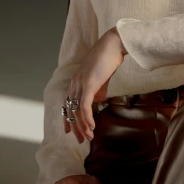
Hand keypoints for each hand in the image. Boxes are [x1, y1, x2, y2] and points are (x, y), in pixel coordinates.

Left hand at [65, 27, 126, 142]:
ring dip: (82, 126)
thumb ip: (98, 87)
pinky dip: (87, 118)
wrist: (115, 43)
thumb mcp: (102, 75)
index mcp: (77, 80)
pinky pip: (85, 106)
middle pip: (70, 110)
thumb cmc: (110, 57)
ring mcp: (80, 83)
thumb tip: (99, 98)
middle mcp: (75, 82)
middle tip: (80, 140)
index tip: (70, 131)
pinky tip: (92, 127)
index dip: (68, 118)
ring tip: (89, 137)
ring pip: (77, 111)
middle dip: (74, 127)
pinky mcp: (88, 84)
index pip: (68, 103)